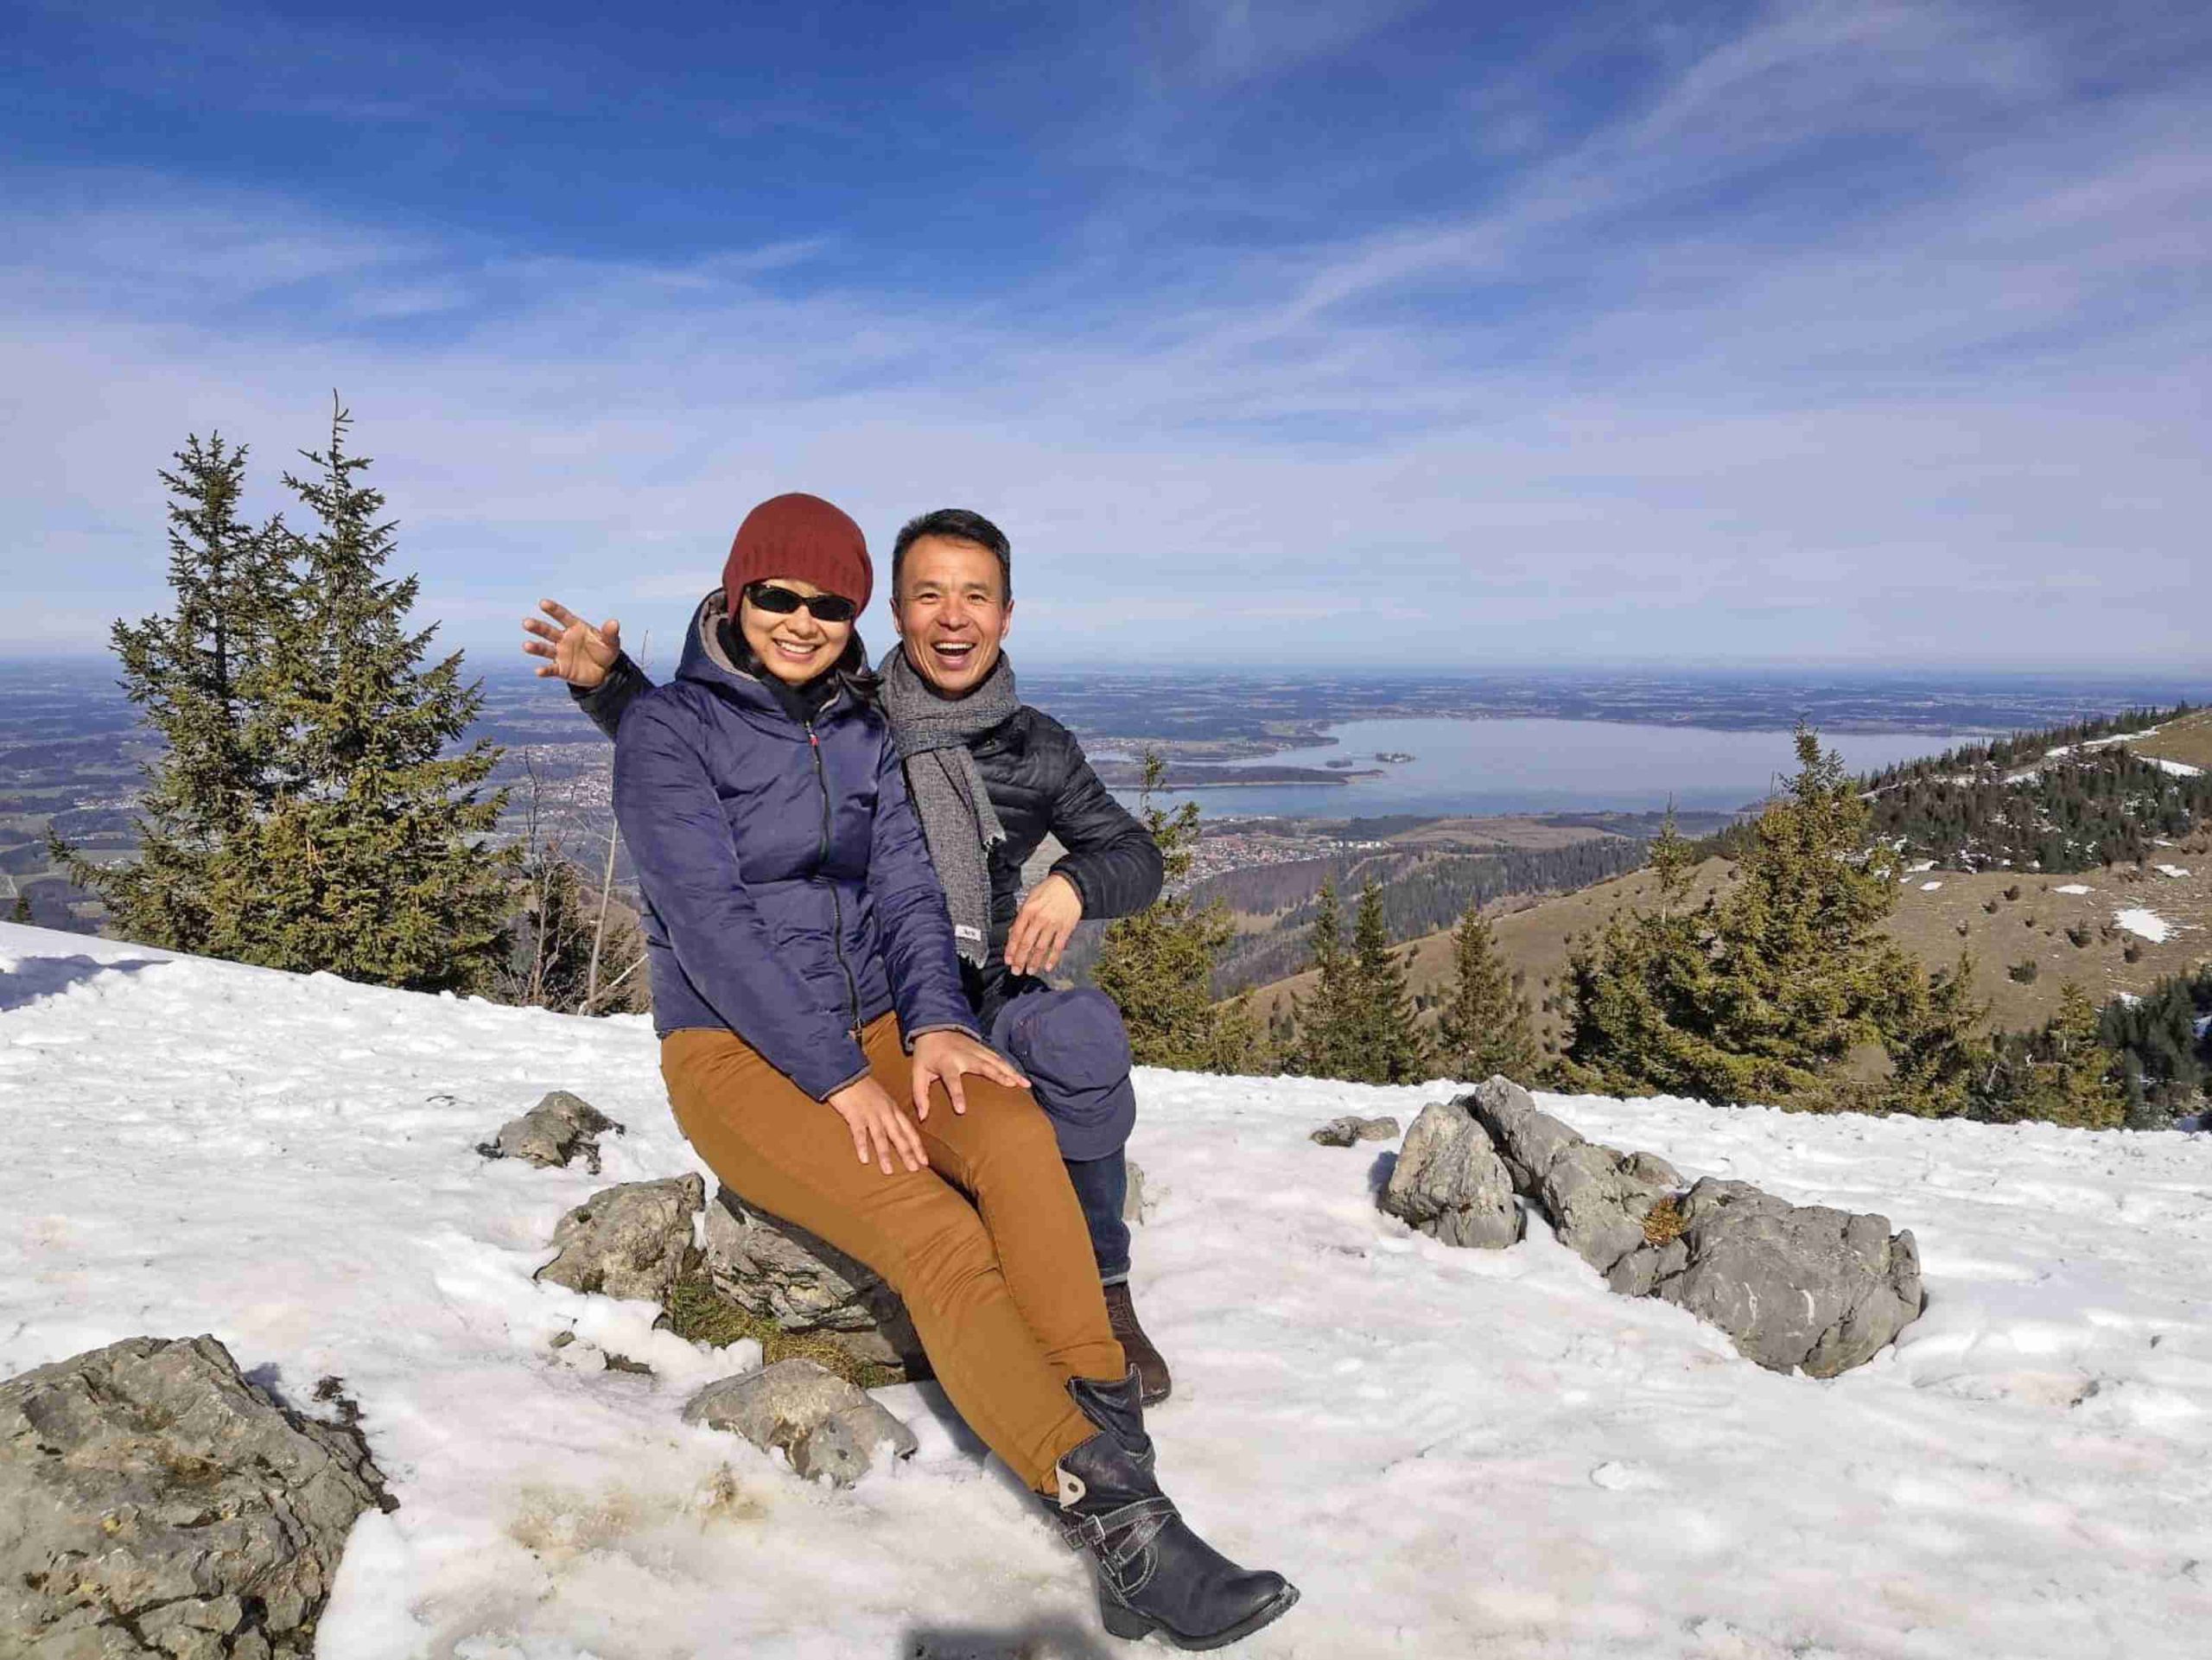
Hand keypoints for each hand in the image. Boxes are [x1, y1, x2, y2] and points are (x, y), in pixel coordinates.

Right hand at [521, 599, 622, 689]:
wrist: (605, 672)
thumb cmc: (605, 651)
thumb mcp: (611, 642)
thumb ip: (610, 633)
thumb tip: (614, 623)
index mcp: (575, 627)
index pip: (562, 616)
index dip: (553, 610)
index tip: (543, 603)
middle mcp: (564, 639)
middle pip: (548, 631)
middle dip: (537, 627)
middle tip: (526, 623)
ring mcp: (561, 654)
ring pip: (545, 649)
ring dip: (535, 648)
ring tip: (526, 646)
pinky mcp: (561, 669)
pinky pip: (551, 669)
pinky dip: (545, 671)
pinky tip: (539, 671)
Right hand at [825, 1077, 927, 1174]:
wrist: (845, 1073)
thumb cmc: (862, 1087)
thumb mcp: (881, 1098)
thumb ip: (888, 1113)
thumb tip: (895, 1129)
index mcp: (892, 1109)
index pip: (909, 1130)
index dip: (917, 1146)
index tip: (925, 1161)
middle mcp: (885, 1112)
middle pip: (899, 1136)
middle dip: (907, 1153)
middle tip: (914, 1169)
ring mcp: (870, 1114)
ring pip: (881, 1137)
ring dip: (885, 1155)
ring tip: (889, 1171)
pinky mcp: (855, 1115)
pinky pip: (860, 1133)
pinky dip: (862, 1146)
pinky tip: (864, 1159)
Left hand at [910, 1030, 1027, 1120]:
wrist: (933, 1026)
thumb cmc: (926, 1054)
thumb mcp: (918, 1073)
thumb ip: (919, 1095)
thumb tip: (922, 1117)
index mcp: (946, 1063)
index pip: (952, 1080)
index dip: (956, 1095)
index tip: (961, 1110)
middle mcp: (964, 1056)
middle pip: (983, 1066)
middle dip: (997, 1075)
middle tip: (1011, 1085)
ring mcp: (976, 1050)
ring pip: (996, 1061)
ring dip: (1011, 1071)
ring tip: (1024, 1084)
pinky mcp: (982, 1048)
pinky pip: (999, 1058)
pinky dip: (1011, 1067)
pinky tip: (1022, 1077)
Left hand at [1005, 873, 1082, 975]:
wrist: (1070, 884)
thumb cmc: (1050, 889)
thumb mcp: (1030, 898)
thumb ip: (1021, 916)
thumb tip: (1013, 932)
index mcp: (1028, 910)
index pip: (1016, 934)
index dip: (1011, 949)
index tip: (1008, 960)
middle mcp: (1039, 918)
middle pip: (1027, 944)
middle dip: (1020, 960)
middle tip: (1016, 971)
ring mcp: (1053, 924)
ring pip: (1041, 948)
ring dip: (1035, 962)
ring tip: (1030, 971)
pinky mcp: (1066, 928)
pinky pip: (1058, 947)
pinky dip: (1053, 958)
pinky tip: (1048, 966)